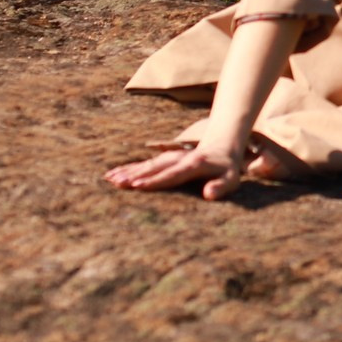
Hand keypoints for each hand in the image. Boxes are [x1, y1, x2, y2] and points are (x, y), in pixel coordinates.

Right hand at [105, 138, 265, 200]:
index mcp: (193, 164)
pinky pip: (143, 164)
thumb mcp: (231, 178)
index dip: (155, 180)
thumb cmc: (227, 169)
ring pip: (145, 165)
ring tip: (109, 179)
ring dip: (127, 172)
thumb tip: (209, 195)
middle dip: (135, 176)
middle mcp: (178, 159)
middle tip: (117, 184)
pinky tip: (112, 174)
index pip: (172, 174)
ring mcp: (169, 158)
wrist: (221, 146)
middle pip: (154, 168)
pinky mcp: (162, 159)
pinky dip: (128, 168)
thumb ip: (221, 186)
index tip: (139, 186)